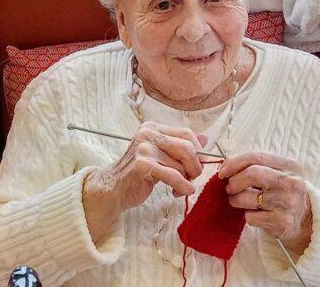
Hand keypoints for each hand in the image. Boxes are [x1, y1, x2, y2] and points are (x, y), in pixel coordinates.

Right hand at [83, 121, 205, 240]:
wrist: (114, 188)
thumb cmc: (138, 173)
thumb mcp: (160, 155)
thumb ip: (180, 147)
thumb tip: (206, 139)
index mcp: (153, 128)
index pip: (187, 134)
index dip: (198, 151)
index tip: (195, 165)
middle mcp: (147, 134)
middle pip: (187, 148)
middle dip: (195, 167)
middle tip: (190, 179)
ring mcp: (144, 148)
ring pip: (181, 164)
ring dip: (186, 181)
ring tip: (178, 188)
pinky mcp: (142, 165)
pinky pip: (173, 176)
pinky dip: (182, 186)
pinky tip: (179, 192)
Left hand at [219, 152, 312, 253]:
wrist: (308, 223)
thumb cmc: (284, 194)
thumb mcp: (279, 174)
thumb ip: (256, 166)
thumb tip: (225, 165)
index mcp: (290, 166)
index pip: (256, 157)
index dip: (233, 163)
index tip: (222, 172)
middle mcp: (291, 183)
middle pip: (252, 174)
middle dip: (234, 182)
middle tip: (230, 189)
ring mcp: (287, 202)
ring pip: (246, 197)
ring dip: (235, 200)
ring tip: (240, 202)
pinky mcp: (281, 221)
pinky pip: (250, 217)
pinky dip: (247, 216)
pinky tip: (256, 215)